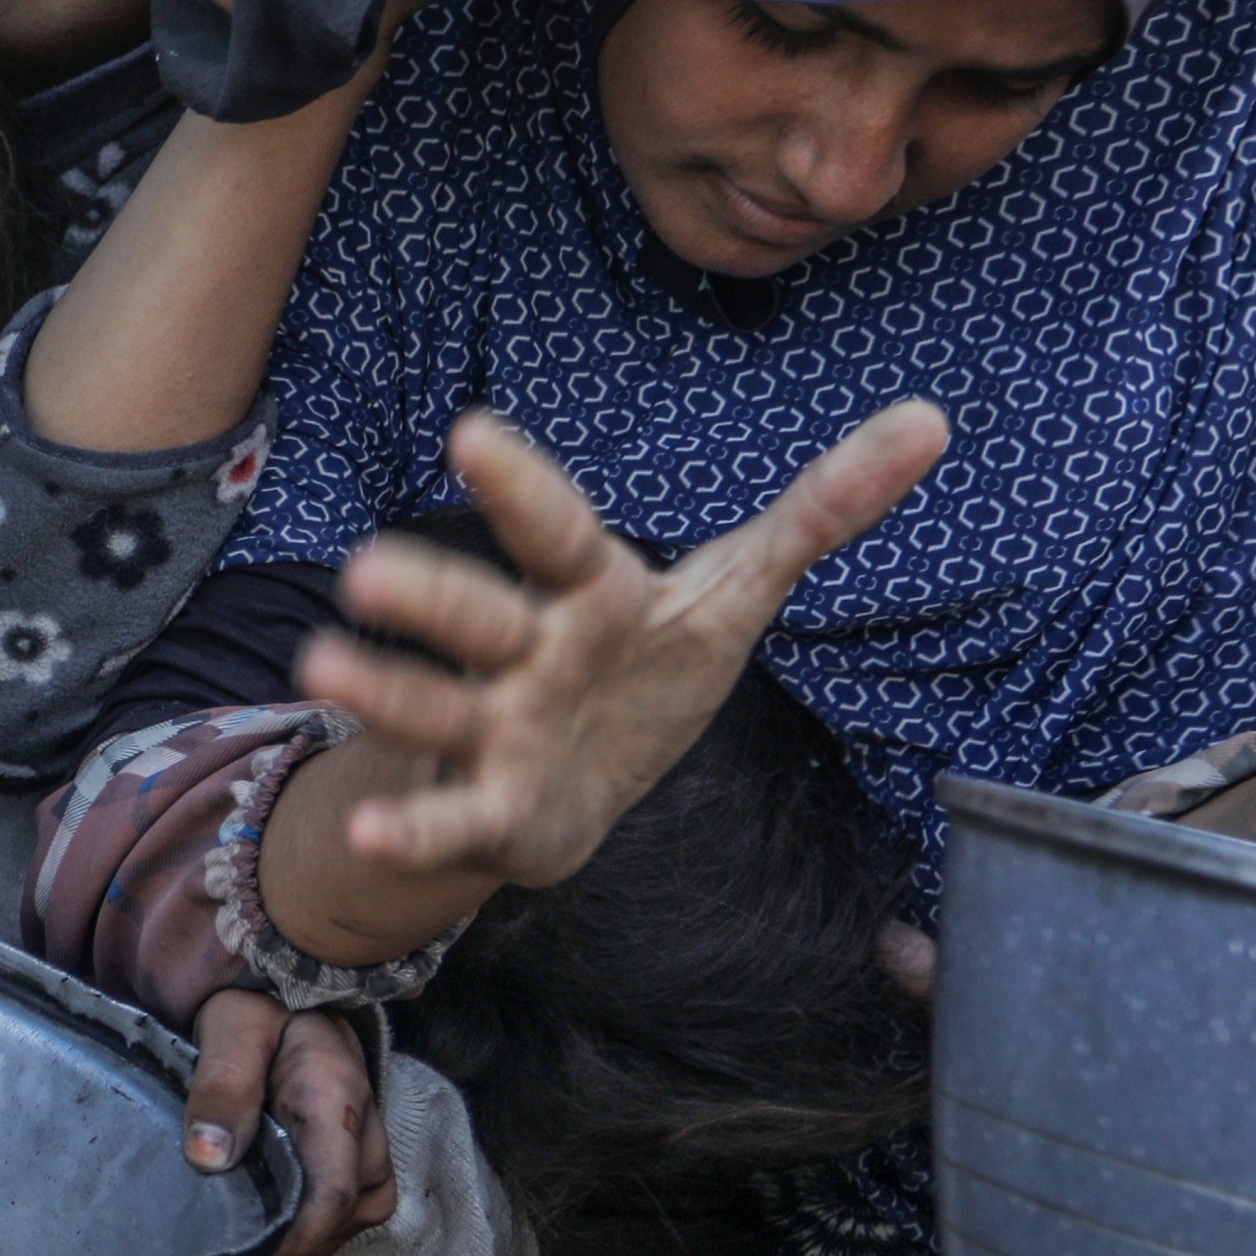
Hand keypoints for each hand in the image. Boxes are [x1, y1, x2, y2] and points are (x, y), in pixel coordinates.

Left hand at [184, 989, 394, 1255]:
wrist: (284, 994)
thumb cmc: (256, 1009)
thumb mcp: (229, 1030)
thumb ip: (221, 1086)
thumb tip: (206, 1158)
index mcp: (335, 1092)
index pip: (334, 1190)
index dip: (296, 1239)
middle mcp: (365, 1124)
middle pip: (345, 1212)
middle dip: (293, 1242)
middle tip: (233, 1245)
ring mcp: (368, 1142)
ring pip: (353, 1216)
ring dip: (307, 1232)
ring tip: (251, 1227)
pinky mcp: (361, 1153)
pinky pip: (351, 1206)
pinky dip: (316, 1220)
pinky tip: (274, 1211)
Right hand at [292, 401, 951, 926]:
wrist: (578, 791)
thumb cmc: (646, 669)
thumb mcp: (735, 594)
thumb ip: (819, 514)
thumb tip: (935, 420)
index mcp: (594, 596)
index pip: (559, 535)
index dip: (522, 489)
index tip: (471, 432)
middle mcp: (529, 654)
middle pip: (478, 618)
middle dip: (425, 597)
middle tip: (366, 570)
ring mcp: (499, 732)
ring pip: (438, 707)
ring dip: (381, 692)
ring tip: (320, 668)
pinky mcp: (493, 811)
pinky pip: (449, 820)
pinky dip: (414, 830)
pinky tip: (378, 834)